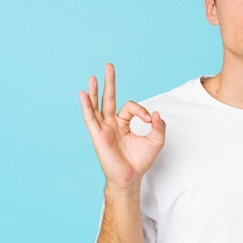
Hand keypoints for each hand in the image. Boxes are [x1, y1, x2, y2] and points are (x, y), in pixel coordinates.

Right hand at [79, 63, 165, 189]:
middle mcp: (112, 124)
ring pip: (97, 106)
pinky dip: (86, 105)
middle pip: (109, 98)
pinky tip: (83, 94)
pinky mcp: (98, 135)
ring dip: (95, 91)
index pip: (130, 107)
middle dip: (110, 82)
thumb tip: (156, 113)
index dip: (141, 110)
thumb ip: (159, 126)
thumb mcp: (156, 141)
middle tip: (110, 65)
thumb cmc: (141, 161)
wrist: (130, 177)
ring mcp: (104, 129)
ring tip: (94, 76)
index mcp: (124, 123)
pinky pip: (90, 118)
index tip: (149, 120)